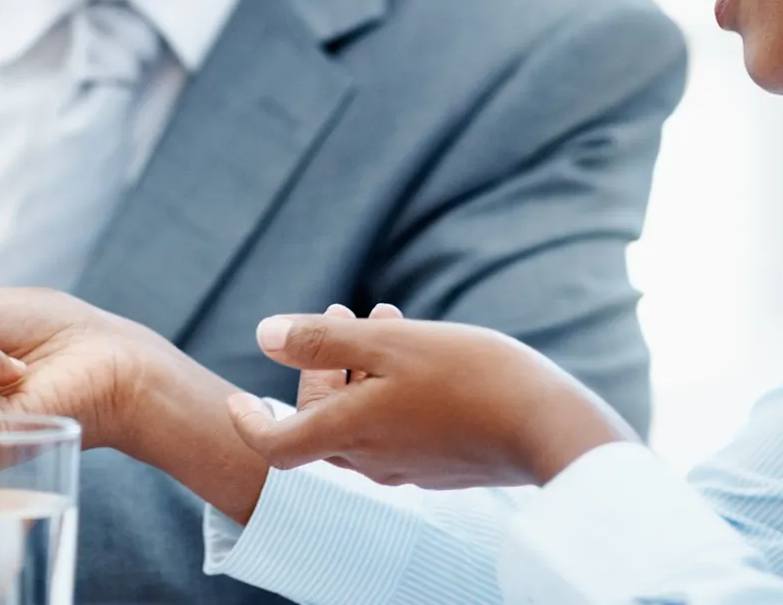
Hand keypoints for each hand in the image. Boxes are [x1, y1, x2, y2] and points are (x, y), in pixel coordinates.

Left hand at [227, 312, 634, 488]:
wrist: (548, 426)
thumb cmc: (470, 378)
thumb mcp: (391, 343)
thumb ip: (323, 340)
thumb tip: (263, 335)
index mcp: (352, 433)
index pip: (277, 445)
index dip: (248, 421)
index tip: (234, 397)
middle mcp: (374, 460)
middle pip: (322, 424)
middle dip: (321, 367)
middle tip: (342, 316)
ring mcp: (411, 466)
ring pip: (362, 420)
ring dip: (360, 371)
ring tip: (387, 317)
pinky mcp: (443, 463)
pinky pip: (397, 429)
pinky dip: (390, 390)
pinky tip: (422, 354)